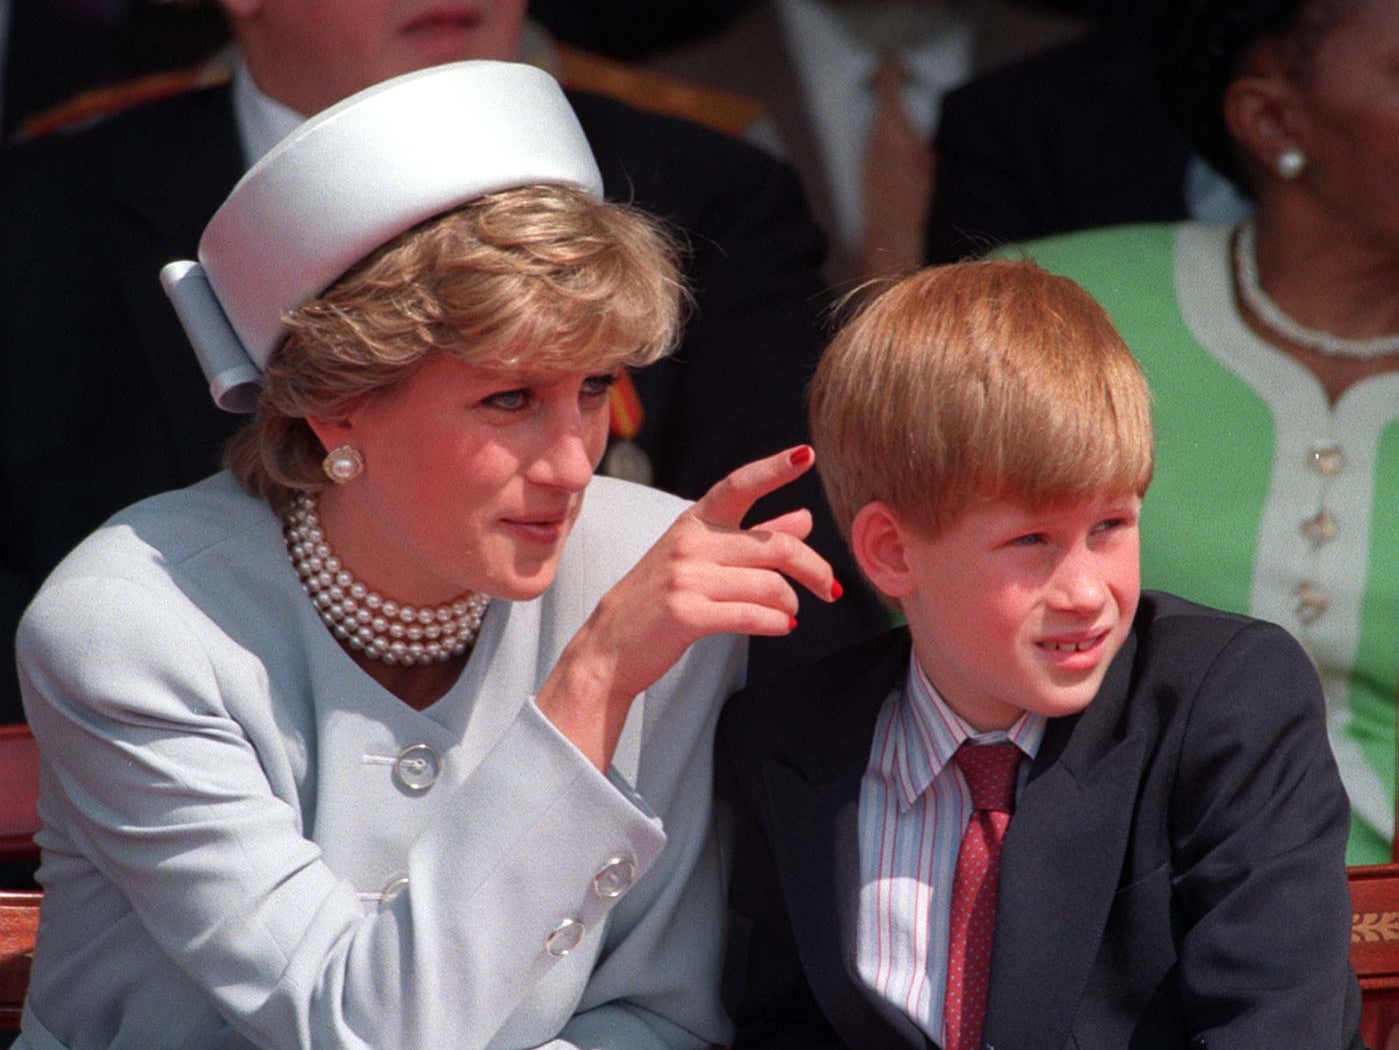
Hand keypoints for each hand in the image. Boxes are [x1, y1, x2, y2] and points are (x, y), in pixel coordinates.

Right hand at [536, 446, 840, 769]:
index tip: (806, 456)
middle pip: (775, 546)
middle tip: (831, 588)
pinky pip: (751, 615)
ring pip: (769, 584)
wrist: (610, 645)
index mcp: (695, 522)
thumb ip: (755, 537)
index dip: (774, 469)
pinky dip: (776, 623)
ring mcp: (685, 577)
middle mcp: (690, 542)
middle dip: (814, 568)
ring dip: (790, 603)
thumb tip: (804, 518)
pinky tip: (782, 627)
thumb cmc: (659, 598)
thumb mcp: (700, 557)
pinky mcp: (686, 614)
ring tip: (790, 613)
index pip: (739, 485)